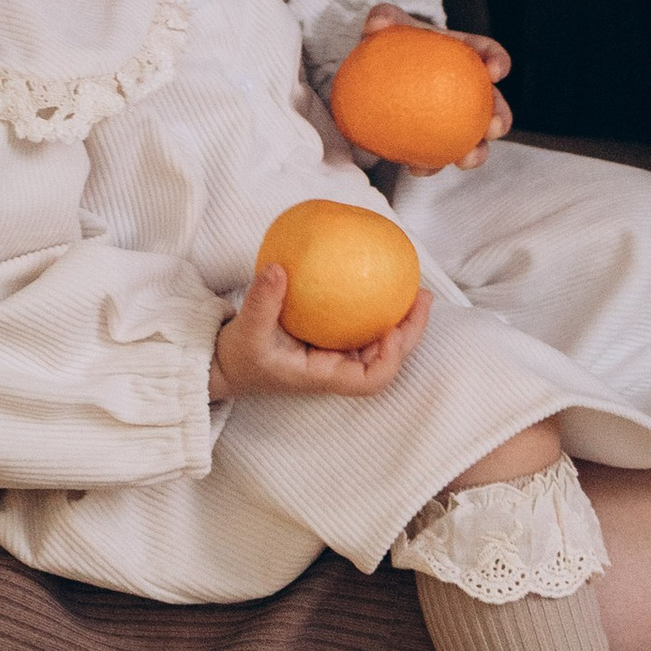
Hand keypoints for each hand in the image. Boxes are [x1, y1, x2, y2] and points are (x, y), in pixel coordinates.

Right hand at [213, 259, 432, 398]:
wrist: (229, 363)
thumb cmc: (240, 357)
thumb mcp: (246, 331)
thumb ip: (262, 302)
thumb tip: (278, 269)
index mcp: (323, 376)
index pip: (369, 381)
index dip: (388, 360)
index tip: (391, 330)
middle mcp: (337, 368)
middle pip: (387, 359)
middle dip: (410, 331)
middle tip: (422, 296)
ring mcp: (336, 354)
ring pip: (380, 342)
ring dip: (401, 318)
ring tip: (414, 287)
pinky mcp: (330, 339)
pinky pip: (361, 324)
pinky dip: (375, 305)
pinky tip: (379, 277)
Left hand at [348, 1, 511, 168]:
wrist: (375, 71)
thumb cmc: (391, 43)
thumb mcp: (386, 27)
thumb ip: (383, 18)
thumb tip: (378, 23)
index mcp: (464, 56)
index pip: (488, 54)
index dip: (498, 61)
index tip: (496, 71)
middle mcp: (468, 90)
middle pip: (494, 104)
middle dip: (501, 118)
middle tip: (494, 128)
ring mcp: (454, 119)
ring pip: (475, 139)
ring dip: (476, 152)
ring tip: (466, 159)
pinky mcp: (434, 140)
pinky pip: (437, 155)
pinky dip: (430, 164)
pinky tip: (417, 168)